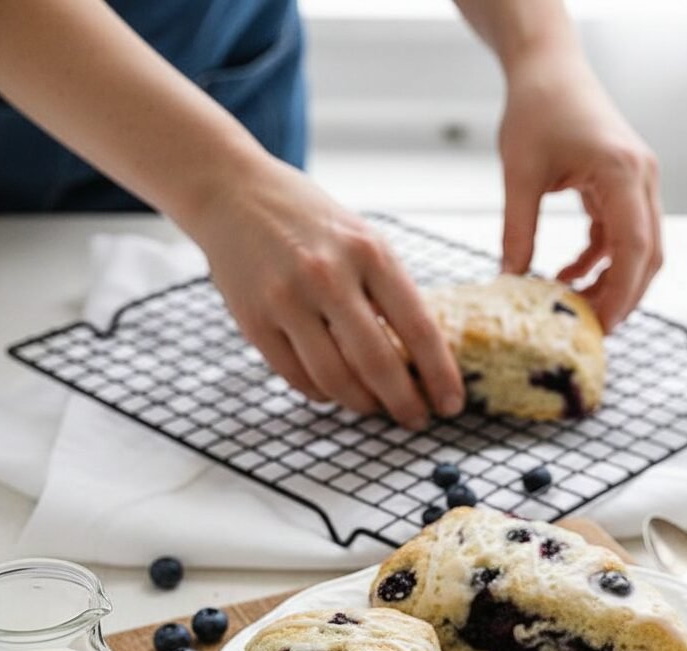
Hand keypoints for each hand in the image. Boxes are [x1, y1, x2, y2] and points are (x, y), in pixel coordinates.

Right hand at [190, 155, 463, 428]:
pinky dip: (322, 394)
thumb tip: (421, 361)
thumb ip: (389, 292)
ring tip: (375, 407)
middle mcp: (328, 275)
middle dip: (404, 403)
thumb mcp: (362, 239)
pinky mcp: (254, 322)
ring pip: (335, 380)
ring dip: (362, 404)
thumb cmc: (310, 223)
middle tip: (416, 419)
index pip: (418, 328)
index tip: (451, 405)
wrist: (235, 195)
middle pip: (378, 364)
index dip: (440, 375)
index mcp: (368, 252)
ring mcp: (287, 300)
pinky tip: (333, 391)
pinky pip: (297, 378)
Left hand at [498, 44, 662, 330]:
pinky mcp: (623, 185)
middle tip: (590, 330)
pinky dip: (600, 260)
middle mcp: (640, 177)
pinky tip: (567, 274)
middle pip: (648, 254)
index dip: (620, 292)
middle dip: (623, 297)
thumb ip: (517, 231)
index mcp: (621, 172)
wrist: (548, 67)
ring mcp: (636, 181)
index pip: (634, 246)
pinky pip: (621, 234)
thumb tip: (509, 283)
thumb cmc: (535, 109)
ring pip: (639, 248)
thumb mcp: (519, 175)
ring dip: (612, 281)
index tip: (600, 325)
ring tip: (575, 306)